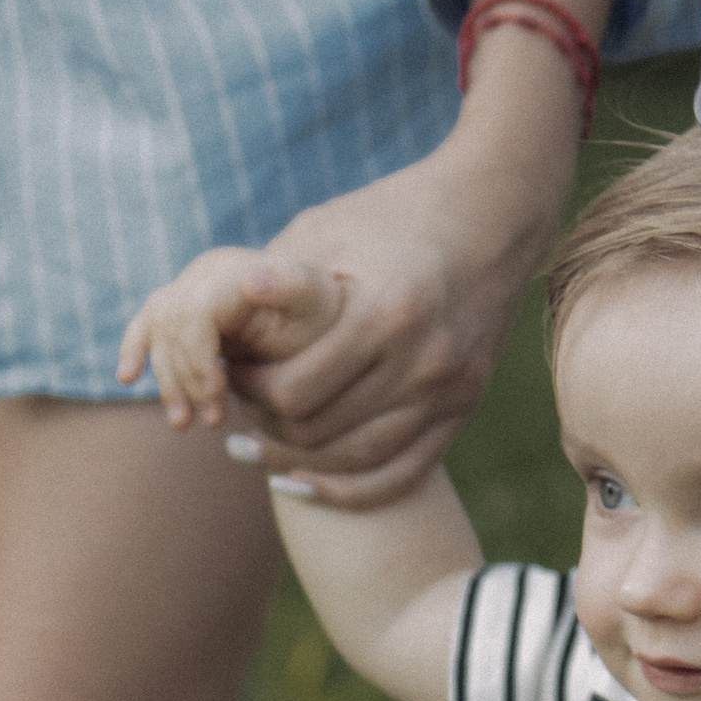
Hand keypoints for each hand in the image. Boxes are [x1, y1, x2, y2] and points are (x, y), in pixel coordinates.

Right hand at [117, 250, 344, 429]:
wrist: (318, 311)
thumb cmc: (321, 310)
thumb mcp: (314, 300)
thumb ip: (287, 286)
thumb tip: (250, 279)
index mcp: (230, 270)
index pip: (193, 315)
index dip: (198, 358)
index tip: (218, 394)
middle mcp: (202, 274)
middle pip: (172, 329)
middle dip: (187, 379)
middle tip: (212, 420)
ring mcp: (188, 289)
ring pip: (158, 337)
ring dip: (168, 383)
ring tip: (184, 424)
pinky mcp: (179, 307)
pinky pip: (146, 326)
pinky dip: (133, 351)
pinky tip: (126, 379)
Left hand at [148, 0, 612, 509]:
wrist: (494, 213)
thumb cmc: (392, 214)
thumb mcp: (324, 231)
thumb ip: (269, 282)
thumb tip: (206, 321)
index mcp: (386, 311)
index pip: (292, 390)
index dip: (242, 388)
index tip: (221, 370)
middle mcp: (424, 359)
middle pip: (317, 430)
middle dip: (264, 421)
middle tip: (234, 401)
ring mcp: (450, 390)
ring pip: (353, 461)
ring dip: (294, 458)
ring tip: (252, 444)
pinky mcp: (463, 407)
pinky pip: (399, 475)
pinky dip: (344, 488)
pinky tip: (298, 480)